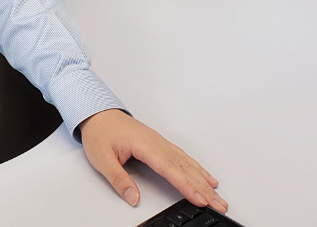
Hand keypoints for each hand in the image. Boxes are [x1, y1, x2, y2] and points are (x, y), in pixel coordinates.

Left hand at [79, 108, 226, 213]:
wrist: (97, 113)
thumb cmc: (100, 132)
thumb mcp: (101, 158)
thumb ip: (118, 179)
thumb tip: (133, 198)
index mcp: (144, 145)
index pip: (170, 169)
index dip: (186, 185)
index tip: (200, 198)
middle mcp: (156, 143)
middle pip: (185, 168)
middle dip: (204, 187)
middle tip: (219, 204)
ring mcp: (160, 142)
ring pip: (187, 163)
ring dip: (204, 180)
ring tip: (218, 195)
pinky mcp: (159, 144)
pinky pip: (183, 157)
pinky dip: (197, 168)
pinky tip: (206, 177)